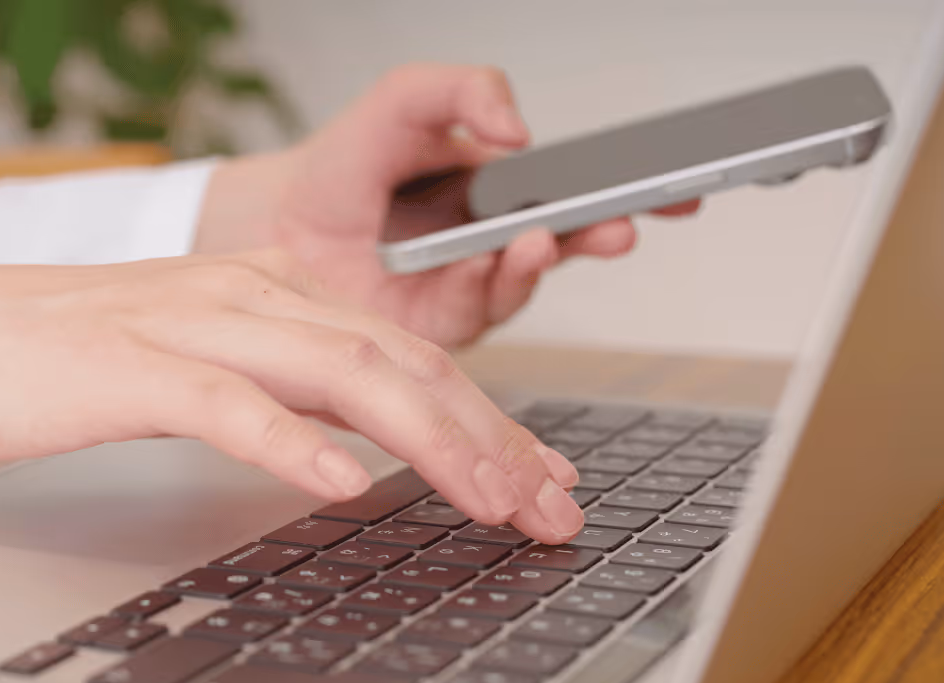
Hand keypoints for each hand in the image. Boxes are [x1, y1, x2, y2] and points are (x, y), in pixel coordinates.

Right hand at [0, 251, 585, 542]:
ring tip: (489, 500)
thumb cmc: (72, 358)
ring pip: (338, 372)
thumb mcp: (202, 363)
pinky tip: (342, 485)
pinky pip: (228, 402)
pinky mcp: (130, 365)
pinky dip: (292, 443)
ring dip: (428, 441)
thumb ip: (284, 389)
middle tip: (550, 508)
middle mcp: (249, 296)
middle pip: (400, 361)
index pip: (408, 356)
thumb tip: (366, 445)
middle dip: (491, 439)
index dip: (491, 420)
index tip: (546, 482)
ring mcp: (191, 324)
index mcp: (273, 295)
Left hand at [196, 64, 699, 348]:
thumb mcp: (404, 101)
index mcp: (500, 191)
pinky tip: (480, 264)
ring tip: (535, 238)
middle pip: (567, 245)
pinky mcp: (434, 329)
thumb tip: (517, 127)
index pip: (579, 191)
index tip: (670, 188)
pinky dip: (480, 288)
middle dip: (599, 236)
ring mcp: (466, 290)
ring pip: (521, 285)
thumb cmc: (342, 165)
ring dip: (535, 263)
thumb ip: (463, 91)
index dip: (628, 191)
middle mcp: (492, 245)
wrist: (273, 223)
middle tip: (619, 227)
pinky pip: (470, 313)